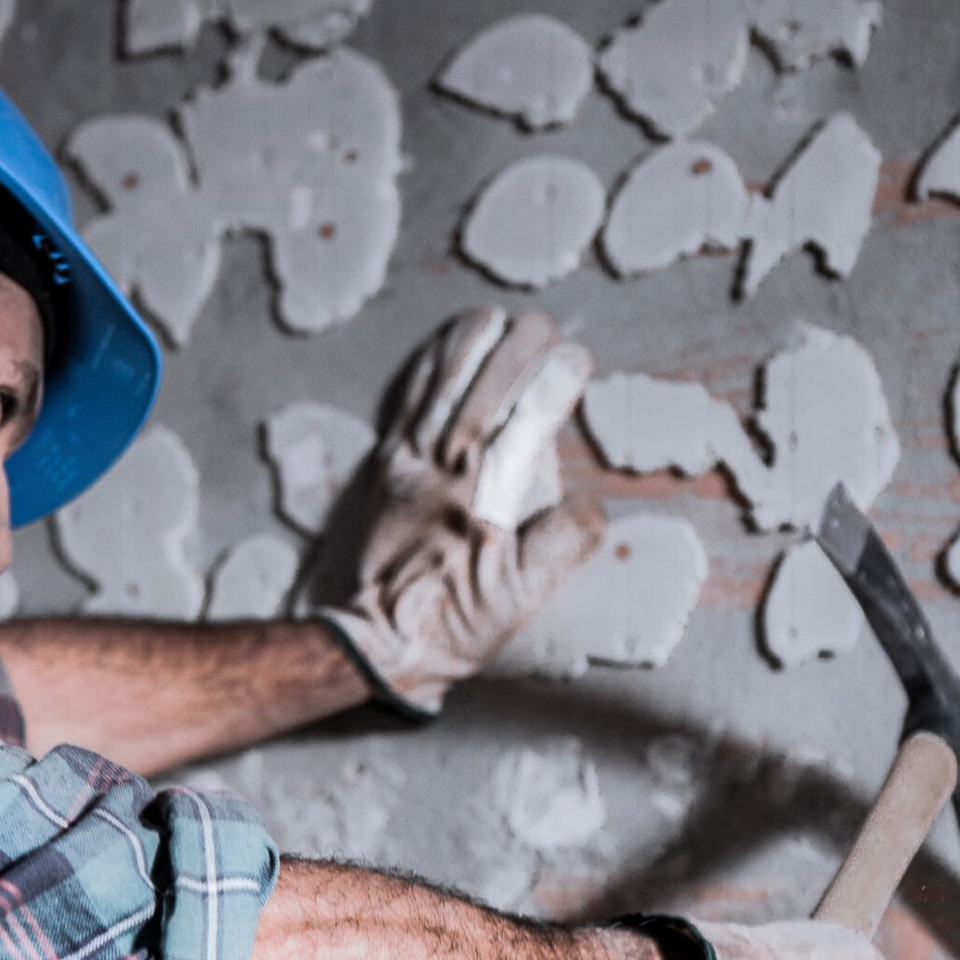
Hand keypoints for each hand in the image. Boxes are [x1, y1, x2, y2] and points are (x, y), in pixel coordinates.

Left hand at [315, 306, 599, 716]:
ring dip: (468, 344)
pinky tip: (443, 347)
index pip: (526, 422)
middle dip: (518, 348)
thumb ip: (561, 547)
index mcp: (482, 499)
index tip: (577, 360)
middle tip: (547, 324)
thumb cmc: (448, 626)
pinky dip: (425, 368)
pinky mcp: (381, 467)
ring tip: (495, 315)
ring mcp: (406, 463)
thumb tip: (592, 506)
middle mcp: (442, 469)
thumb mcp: (519, 601)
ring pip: (439, 385)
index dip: (553, 385)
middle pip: (484, 389)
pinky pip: (405, 402)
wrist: (368, 644)